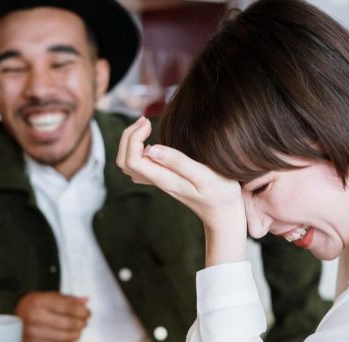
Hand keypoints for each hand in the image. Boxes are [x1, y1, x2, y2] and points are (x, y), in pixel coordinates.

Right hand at [14, 292, 89, 341]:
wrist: (13, 315)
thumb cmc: (35, 305)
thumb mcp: (50, 296)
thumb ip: (69, 299)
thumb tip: (85, 301)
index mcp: (39, 301)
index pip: (70, 307)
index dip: (83, 311)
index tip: (87, 313)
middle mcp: (34, 316)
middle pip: (69, 323)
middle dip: (81, 323)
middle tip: (84, 322)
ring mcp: (32, 333)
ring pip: (65, 337)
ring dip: (76, 334)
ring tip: (77, 330)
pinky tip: (68, 339)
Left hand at [117, 117, 246, 265]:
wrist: (224, 214)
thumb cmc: (220, 193)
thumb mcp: (204, 175)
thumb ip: (179, 162)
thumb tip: (151, 149)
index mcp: (165, 179)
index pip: (133, 160)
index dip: (134, 138)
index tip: (150, 123)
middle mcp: (158, 181)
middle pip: (124, 162)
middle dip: (128, 137)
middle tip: (145, 120)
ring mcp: (160, 182)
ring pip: (129, 165)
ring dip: (130, 143)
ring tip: (146, 126)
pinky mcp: (165, 180)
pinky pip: (140, 167)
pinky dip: (137, 150)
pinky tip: (150, 141)